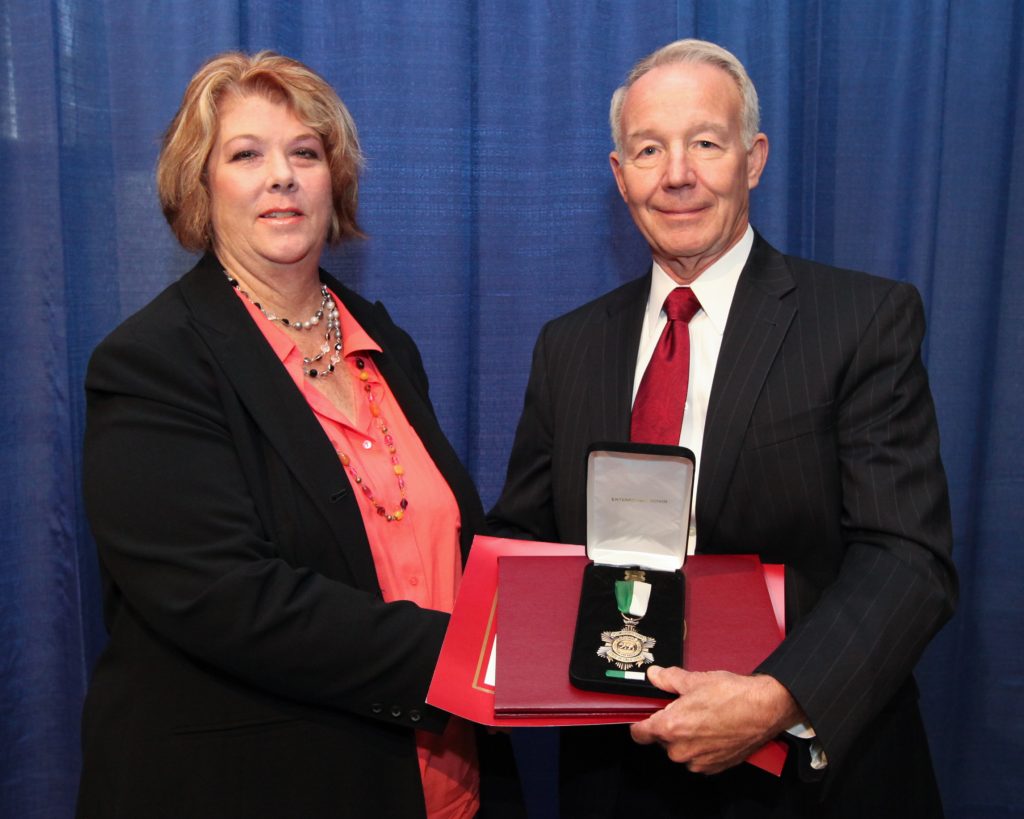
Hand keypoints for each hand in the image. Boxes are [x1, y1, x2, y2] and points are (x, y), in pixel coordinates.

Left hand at [630, 667, 803, 773]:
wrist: (765, 710)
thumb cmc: (732, 695)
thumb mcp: (694, 680)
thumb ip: (668, 679)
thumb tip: (654, 675)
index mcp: (670, 728)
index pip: (639, 734)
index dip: (640, 723)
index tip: (645, 716)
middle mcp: (681, 750)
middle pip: (661, 741)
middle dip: (669, 726)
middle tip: (684, 709)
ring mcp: (698, 761)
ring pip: (681, 750)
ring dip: (686, 738)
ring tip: (703, 718)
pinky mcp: (715, 767)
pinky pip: (698, 758)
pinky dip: (702, 747)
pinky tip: (714, 730)